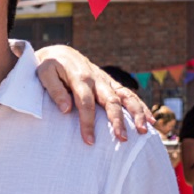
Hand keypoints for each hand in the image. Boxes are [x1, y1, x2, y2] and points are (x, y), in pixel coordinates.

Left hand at [34, 45, 151, 143]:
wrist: (59, 53)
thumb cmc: (48, 67)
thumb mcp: (44, 74)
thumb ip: (55, 91)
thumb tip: (66, 110)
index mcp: (79, 77)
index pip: (85, 103)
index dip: (87, 122)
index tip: (89, 140)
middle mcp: (97, 79)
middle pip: (110, 100)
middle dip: (117, 120)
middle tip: (122, 138)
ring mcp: (106, 80)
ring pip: (125, 96)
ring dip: (136, 113)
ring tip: (143, 130)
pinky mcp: (110, 83)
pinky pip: (128, 94)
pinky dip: (140, 106)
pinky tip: (150, 120)